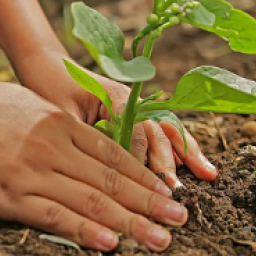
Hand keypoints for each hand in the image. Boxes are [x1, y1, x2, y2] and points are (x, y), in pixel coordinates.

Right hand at [0, 76, 188, 251]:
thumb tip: (76, 138)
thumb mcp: (23, 103)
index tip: (167, 193)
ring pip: (90, 201)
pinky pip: (53, 215)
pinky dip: (84, 231)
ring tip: (160, 239)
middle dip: (150, 203)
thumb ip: (52, 123)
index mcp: (57, 122)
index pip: (112, 155)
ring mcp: (30, 171)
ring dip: (131, 222)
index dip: (144, 177)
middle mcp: (51, 146)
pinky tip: (110, 243)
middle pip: (111, 180)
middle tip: (181, 221)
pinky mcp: (6, 194)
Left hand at [14, 50, 217, 189]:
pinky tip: (197, 165)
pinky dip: (178, 147)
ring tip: (208, 175)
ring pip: (166, 130)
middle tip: (177, 191)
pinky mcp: (133, 113)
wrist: (46, 65)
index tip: (148, 186)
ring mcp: (135, 106)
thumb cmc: (49, 87)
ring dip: (186, 153)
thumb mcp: (61, 113)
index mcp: (115, 98)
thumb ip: (83, 136)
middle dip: (169, 162)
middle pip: (157, 132)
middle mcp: (131, 100)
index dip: (142, 160)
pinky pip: (160, 130)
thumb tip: (99, 169)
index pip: (136, 132)